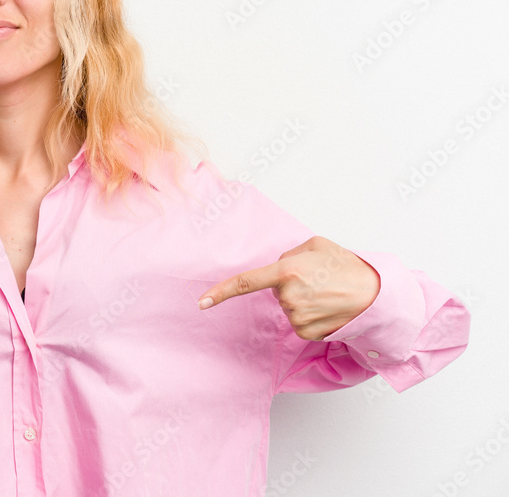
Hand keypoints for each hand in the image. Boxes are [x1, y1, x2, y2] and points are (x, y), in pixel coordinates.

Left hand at [197, 236, 380, 340]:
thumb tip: (278, 268)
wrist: (376, 294)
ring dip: (302, 300)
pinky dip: (310, 316)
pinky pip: (298, 322)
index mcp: (287, 271)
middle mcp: (289, 296)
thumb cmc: (347, 266)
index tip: (202, 302)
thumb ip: (289, 253)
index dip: (222, 292)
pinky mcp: (307, 332)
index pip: (246, 282)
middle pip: (276, 291)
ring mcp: (297, 317)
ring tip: (326, 293)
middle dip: (290, 284)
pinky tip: (327, 309)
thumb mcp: (315, 245)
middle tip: (317, 280)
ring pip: (287, 308)